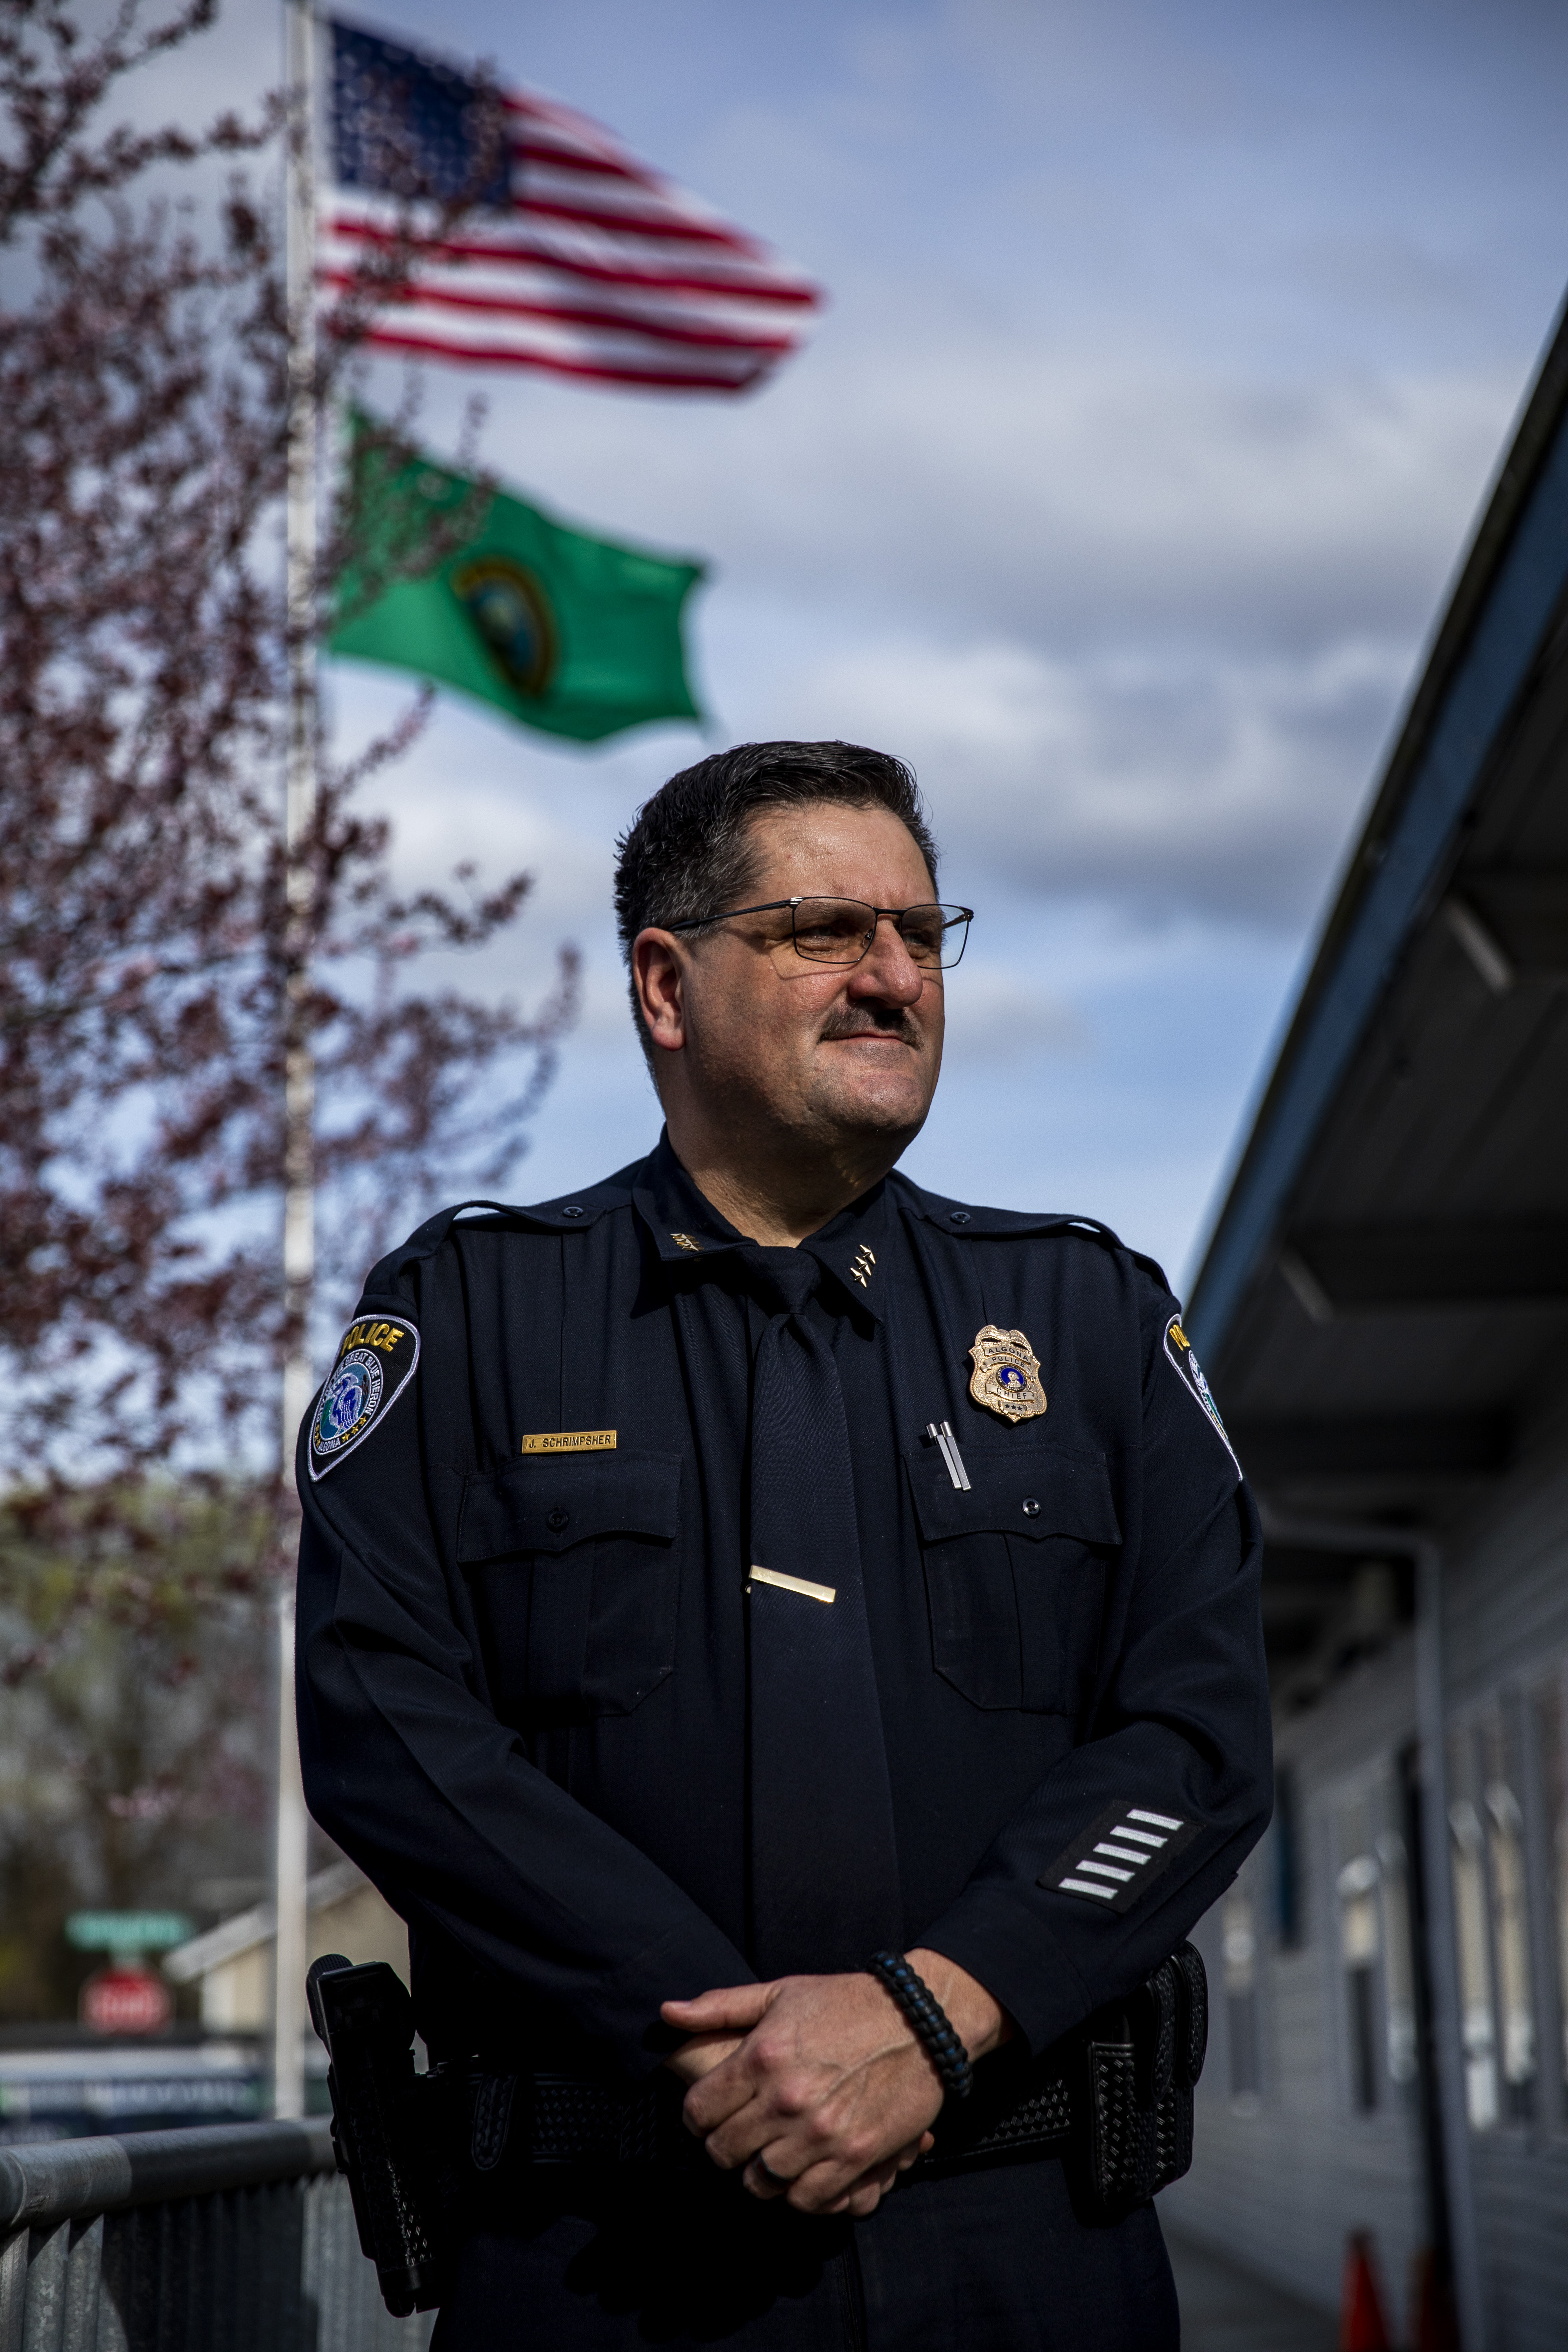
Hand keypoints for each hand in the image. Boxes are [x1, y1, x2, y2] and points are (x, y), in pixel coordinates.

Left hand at [660, 1950, 1010, 2218]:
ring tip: (774, 2150)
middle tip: (743, 2133)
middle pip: (724, 2152)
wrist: (920, 2021)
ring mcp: (821, 2133)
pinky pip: (806, 2199)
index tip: (713, 2114)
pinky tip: (804, 2167)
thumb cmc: (845, 2002)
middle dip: (726, 2145)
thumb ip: (721, 2007)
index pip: (699, 2112)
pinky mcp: (854, 2157)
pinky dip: (800, 2191)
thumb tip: (667, 2013)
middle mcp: (786, 2099)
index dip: (699, 2116)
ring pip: (761, 2182)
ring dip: (762, 2170)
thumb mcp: (781, 1993)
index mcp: (762, 2056)